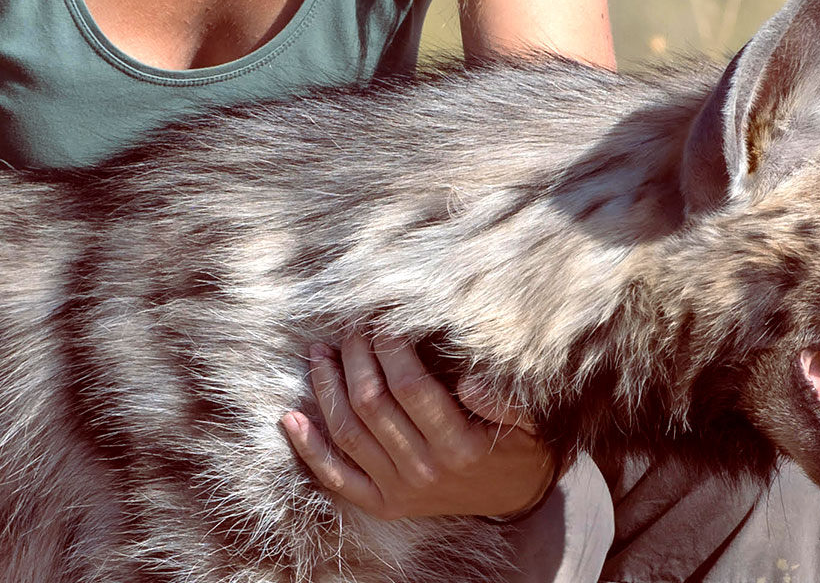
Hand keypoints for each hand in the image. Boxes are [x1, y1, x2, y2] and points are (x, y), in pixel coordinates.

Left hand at [280, 334, 556, 520]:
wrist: (514, 496)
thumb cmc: (518, 444)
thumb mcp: (530, 421)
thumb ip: (504, 402)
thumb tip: (470, 383)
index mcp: (459, 446)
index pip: (410, 386)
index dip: (391, 346)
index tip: (384, 316)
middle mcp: (424, 471)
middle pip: (372, 403)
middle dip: (356, 355)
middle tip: (351, 325)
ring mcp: (400, 490)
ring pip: (348, 432)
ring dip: (326, 388)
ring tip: (319, 352)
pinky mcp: (384, 503)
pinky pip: (337, 477)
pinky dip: (310, 449)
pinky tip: (290, 418)